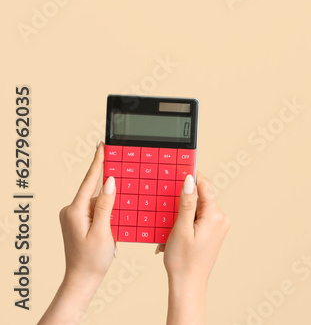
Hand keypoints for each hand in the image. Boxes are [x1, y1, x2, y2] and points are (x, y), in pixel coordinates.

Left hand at [38, 144, 116, 324]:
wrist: (82, 279)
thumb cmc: (92, 260)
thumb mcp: (103, 231)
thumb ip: (105, 205)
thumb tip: (109, 182)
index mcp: (75, 211)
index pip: (89, 181)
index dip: (98, 162)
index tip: (102, 145)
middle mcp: (71, 211)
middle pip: (94, 190)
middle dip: (110, 184)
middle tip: (124, 168)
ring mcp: (74, 217)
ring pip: (98, 200)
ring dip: (111, 202)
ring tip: (121, 209)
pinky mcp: (79, 222)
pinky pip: (97, 209)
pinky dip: (108, 210)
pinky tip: (116, 218)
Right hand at [162, 173, 229, 288]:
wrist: (188, 284)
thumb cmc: (183, 260)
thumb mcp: (180, 228)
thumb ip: (187, 203)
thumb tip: (190, 180)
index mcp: (216, 216)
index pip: (205, 187)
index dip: (192, 177)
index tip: (180, 169)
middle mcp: (221, 219)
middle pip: (201, 198)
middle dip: (182, 202)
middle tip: (166, 207)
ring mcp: (219, 226)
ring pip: (198, 210)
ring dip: (181, 216)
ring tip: (169, 230)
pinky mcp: (214, 233)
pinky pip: (198, 220)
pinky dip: (185, 224)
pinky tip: (173, 236)